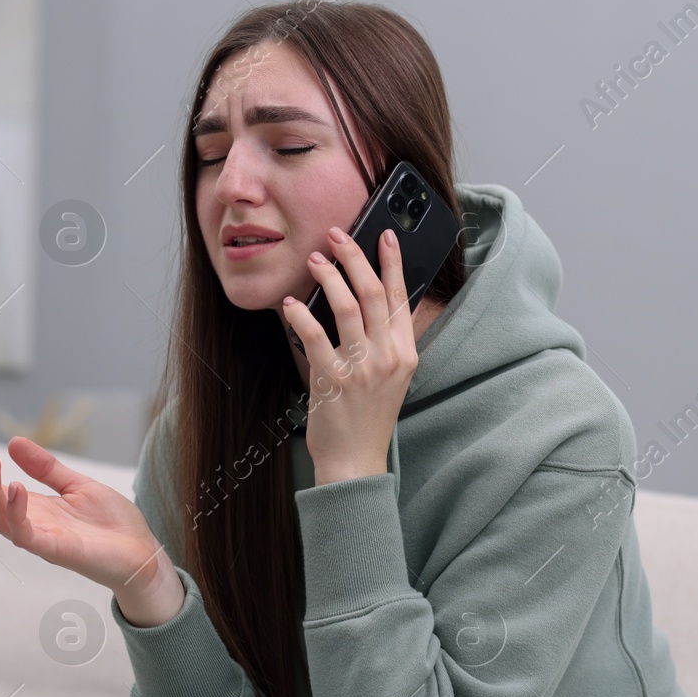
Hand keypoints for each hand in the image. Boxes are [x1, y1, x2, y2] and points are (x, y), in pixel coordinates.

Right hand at [0, 437, 173, 601]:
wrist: (143, 553)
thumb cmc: (112, 524)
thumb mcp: (77, 485)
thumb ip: (46, 468)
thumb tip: (12, 442)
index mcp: (32, 510)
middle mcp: (30, 526)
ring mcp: (41, 540)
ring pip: (0, 520)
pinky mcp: (58, 551)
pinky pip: (28, 534)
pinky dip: (18, 512)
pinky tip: (16, 487)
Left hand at [283, 225, 417, 484]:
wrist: (356, 462)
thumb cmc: (368, 417)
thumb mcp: (392, 377)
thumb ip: (389, 342)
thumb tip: (381, 302)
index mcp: (405, 353)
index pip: (401, 298)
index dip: (393, 263)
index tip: (384, 235)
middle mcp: (388, 357)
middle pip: (374, 294)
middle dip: (355, 258)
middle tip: (337, 235)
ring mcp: (361, 369)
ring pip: (348, 308)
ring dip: (329, 277)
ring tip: (315, 260)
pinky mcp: (333, 381)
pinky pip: (316, 337)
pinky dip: (302, 315)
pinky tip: (292, 303)